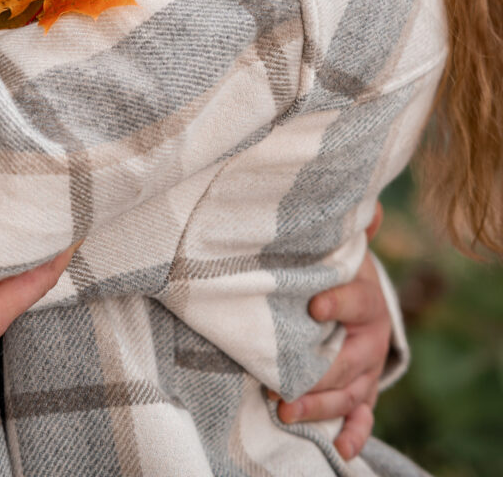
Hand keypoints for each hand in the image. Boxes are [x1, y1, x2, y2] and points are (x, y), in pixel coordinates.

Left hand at [276, 203, 388, 460]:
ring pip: (350, 394)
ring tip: (286, 409)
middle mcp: (372, 337)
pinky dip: (354, 434)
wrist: (356, 295)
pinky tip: (342, 448)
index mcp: (367, 297)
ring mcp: (367, 368)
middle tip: (283, 382)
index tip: (313, 305)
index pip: (356, 300)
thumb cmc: (337, 268)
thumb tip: (368, 206)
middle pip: (350, 360)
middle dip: (319, 374)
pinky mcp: (361, 390)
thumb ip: (344, 227)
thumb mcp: (338, 245)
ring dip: (320, 406)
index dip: (337, 302)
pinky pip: (362, 416)